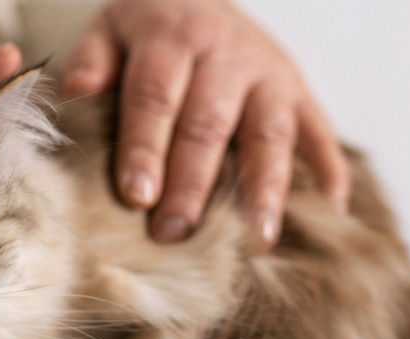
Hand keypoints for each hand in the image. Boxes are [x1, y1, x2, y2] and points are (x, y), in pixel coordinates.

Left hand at [60, 0, 349, 242]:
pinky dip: (329, 168)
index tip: (136, 196)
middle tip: (175, 233)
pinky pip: (318, 129)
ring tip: (256, 237)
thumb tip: (79, 92)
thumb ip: (91, 62)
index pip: (155, 97)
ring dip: (264, 187)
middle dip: (192, 183)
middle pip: (208, 124)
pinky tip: (330, 209)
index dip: (145, 147)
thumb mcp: (108, 31)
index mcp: (172, 39)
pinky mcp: (298, 88)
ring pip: (269, 133)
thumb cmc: (144, 31)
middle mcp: (225, 54)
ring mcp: (268, 72)